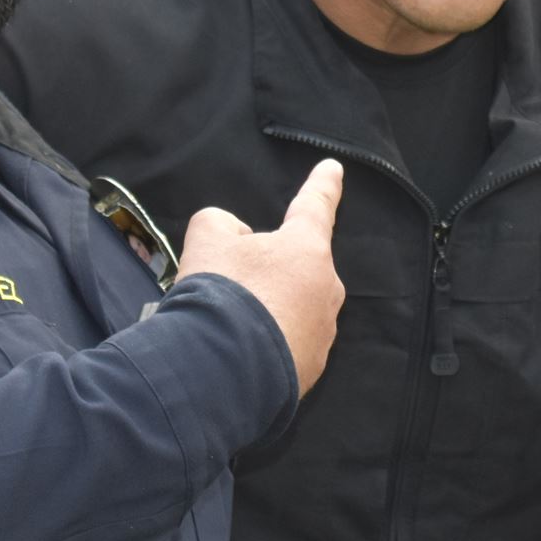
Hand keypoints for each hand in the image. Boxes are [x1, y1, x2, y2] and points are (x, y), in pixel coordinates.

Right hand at [175, 161, 345, 393]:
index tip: (334, 169)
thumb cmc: (219, 294)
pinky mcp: (312, 367)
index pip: (315, 205)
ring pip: (292, 307)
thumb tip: (239, 239)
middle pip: (296, 266)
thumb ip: (222, 223)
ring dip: (265, 309)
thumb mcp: (207, 238)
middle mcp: (326, 288)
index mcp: (307, 248)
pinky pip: (288, 343)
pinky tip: (239, 351)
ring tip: (229, 324)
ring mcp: (323, 331)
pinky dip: (266, 342)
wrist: (220, 370)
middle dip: (267, 271)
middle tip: (229, 285)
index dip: (322, 184)